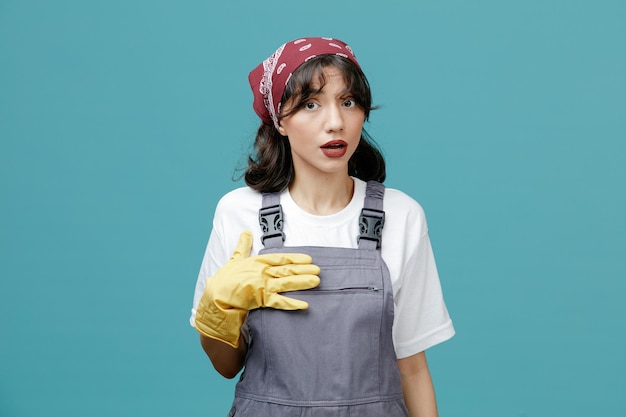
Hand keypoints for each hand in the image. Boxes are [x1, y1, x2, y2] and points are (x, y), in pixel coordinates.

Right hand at [195, 231, 319, 347]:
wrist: (217, 297)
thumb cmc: (225, 278)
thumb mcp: (234, 259)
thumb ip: (242, 246)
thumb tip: (245, 232)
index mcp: (257, 262)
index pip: (280, 258)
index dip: (295, 258)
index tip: (309, 258)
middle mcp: (262, 273)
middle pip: (287, 270)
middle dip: (304, 270)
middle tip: (319, 270)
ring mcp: (262, 286)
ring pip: (286, 283)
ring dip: (302, 282)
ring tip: (317, 281)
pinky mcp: (261, 300)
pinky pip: (279, 302)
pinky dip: (292, 303)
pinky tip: (305, 304)